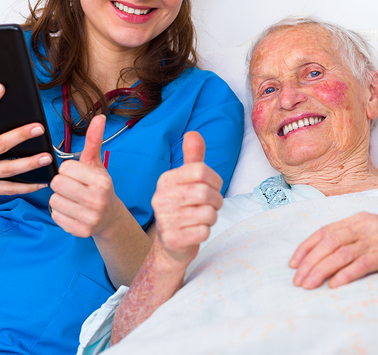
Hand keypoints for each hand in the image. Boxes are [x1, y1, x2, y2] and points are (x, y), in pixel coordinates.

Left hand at [49, 115, 122, 237]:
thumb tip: (99, 117)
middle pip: (57, 184)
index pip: (65, 168)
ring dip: (60, 199)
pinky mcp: (81, 231)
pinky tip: (73, 211)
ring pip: (54, 201)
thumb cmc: (99, 186)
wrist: (110, 217)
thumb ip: (94, 140)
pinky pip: (55, 216)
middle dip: (62, 184)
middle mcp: (97, 200)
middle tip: (73, 188)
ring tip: (73, 200)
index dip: (68, 170)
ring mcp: (90, 217)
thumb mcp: (96, 163)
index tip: (78, 176)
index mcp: (101, 181)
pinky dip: (60, 213)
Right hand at [150, 132, 222, 264]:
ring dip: (212, 216)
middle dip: (216, 200)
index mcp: (165, 180)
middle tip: (212, 205)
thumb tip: (192, 133)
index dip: (215, 179)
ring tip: (203, 217)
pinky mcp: (173, 239)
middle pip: (205, 192)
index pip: (201, 170)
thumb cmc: (184, 207)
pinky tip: (196, 230)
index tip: (214, 187)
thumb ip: (192, 158)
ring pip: (208, 213)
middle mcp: (161, 198)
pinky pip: (204, 231)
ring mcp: (165, 220)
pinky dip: (206, 231)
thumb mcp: (187, 180)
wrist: (171, 244)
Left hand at [289, 212, 377, 288]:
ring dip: (321, 270)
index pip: (324, 231)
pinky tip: (334, 284)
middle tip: (298, 280)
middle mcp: (366, 225)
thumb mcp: (373, 230)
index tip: (293, 263)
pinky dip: (346, 274)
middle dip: (309, 262)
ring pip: (341, 254)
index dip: (306, 247)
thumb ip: (351, 236)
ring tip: (309, 285)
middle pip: (329, 243)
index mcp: (358, 218)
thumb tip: (323, 253)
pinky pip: (363, 264)